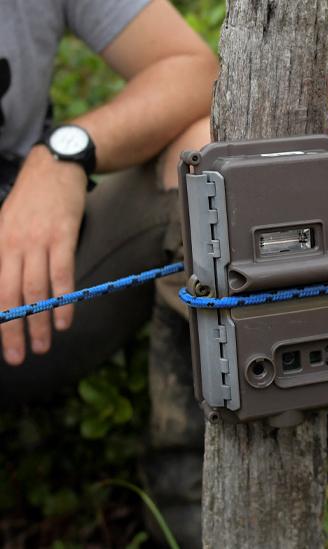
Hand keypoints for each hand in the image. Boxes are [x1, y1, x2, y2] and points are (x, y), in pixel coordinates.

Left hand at [0, 146, 85, 364]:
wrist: (55, 168)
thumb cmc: (33, 200)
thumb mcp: (6, 225)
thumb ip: (6, 256)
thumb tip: (7, 290)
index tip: (4, 345)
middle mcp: (12, 246)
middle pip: (10, 296)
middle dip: (14, 330)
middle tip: (21, 356)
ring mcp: (37, 241)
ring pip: (36, 290)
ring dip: (40, 321)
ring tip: (44, 345)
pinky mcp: (62, 236)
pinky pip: (61, 273)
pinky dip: (63, 299)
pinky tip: (65, 319)